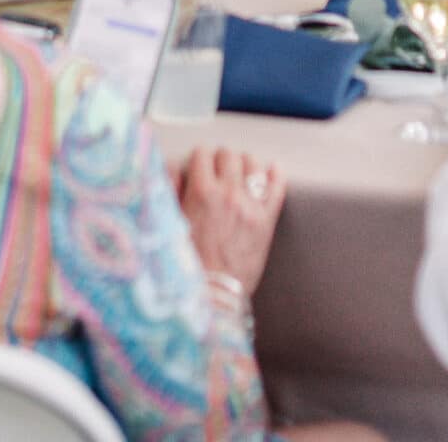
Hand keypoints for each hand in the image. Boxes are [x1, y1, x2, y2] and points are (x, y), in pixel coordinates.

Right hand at [176, 145, 283, 295]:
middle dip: (221, 160)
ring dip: (245, 165)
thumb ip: (170, 189)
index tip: (200, 167)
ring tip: (240, 174)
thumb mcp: (170, 222)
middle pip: (228, 154)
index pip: (202, 154)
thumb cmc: (190, 263)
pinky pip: (277, 187)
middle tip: (218, 172)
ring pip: (252, 164)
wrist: (214, 295)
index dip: (199, 160)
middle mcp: (227, 194)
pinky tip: (272, 171)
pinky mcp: (266, 221)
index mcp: (201, 193)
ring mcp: (250, 206)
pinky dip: (276, 175)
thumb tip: (176, 169)